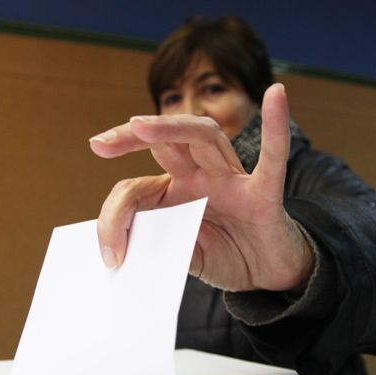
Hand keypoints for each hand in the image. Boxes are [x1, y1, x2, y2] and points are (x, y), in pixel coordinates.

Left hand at [88, 83, 313, 291]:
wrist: (268, 278)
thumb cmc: (227, 259)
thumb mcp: (183, 258)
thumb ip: (159, 247)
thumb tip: (125, 253)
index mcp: (177, 191)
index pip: (137, 189)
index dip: (116, 219)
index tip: (111, 254)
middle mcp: (201, 176)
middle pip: (165, 142)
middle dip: (129, 138)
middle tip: (99, 144)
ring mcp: (232, 180)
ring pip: (203, 136)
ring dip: (170, 128)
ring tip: (138, 125)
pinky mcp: (264, 194)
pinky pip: (272, 159)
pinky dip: (276, 127)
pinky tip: (275, 94)